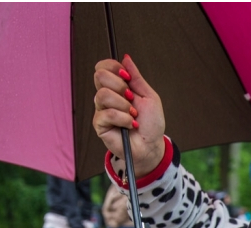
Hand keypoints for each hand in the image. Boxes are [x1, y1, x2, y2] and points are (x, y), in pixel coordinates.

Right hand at [93, 55, 166, 177]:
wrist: (151, 146)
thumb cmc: (151, 124)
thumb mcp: (149, 96)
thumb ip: (136, 77)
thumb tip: (126, 58)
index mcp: (117, 87)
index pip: (104, 67)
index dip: (114, 68)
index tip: (127, 78)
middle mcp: (107, 96)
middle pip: (100, 75)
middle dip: (120, 86)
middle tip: (132, 99)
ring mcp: (101, 110)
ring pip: (103, 95)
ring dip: (124, 106)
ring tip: (133, 115)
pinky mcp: (99, 124)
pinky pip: (107, 114)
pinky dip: (123, 119)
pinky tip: (130, 125)